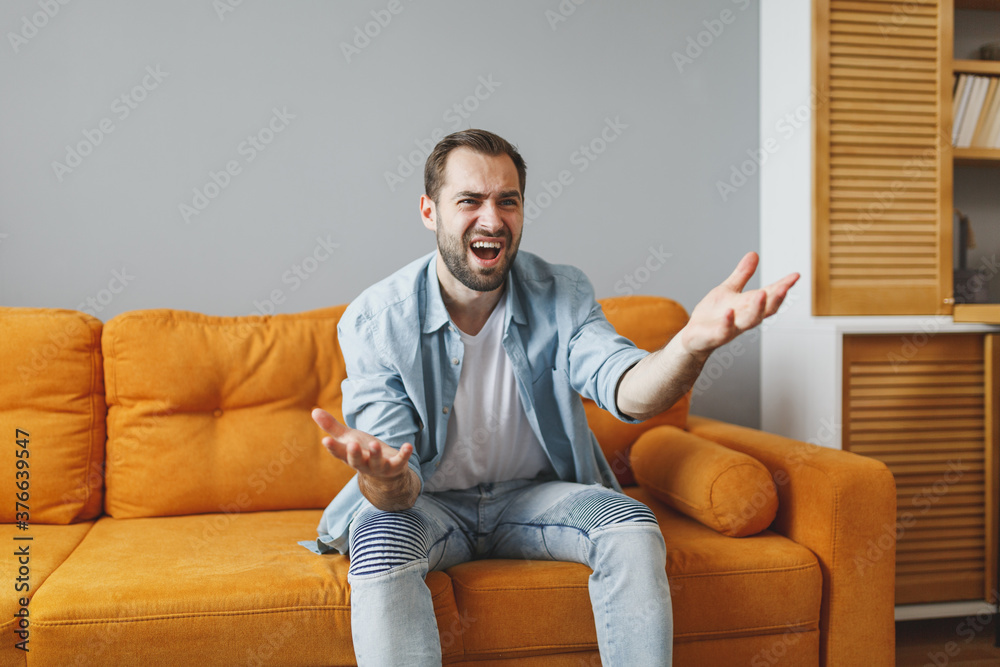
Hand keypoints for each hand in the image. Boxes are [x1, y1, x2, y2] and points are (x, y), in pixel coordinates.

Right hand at [311, 407, 413, 480]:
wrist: (385, 473)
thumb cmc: (363, 452)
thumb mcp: (348, 438)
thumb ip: (332, 427)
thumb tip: (314, 410)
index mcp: (350, 457)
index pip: (339, 453)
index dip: (332, 448)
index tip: (325, 440)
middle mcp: (364, 464)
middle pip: (357, 462)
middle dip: (354, 454)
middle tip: (352, 444)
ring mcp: (380, 467)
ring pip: (377, 463)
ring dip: (376, 454)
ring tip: (374, 444)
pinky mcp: (396, 466)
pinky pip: (400, 461)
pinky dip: (404, 454)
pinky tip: (408, 446)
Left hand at [679, 251, 798, 360]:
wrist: (695, 335)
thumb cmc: (714, 314)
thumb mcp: (728, 289)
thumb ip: (742, 275)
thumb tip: (754, 255)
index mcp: (749, 305)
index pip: (770, 295)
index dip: (783, 286)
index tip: (795, 276)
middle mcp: (745, 317)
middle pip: (766, 310)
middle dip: (776, 299)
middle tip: (784, 288)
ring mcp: (733, 327)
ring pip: (750, 321)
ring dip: (757, 309)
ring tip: (761, 294)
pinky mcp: (717, 335)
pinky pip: (724, 331)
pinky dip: (728, 322)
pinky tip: (729, 312)